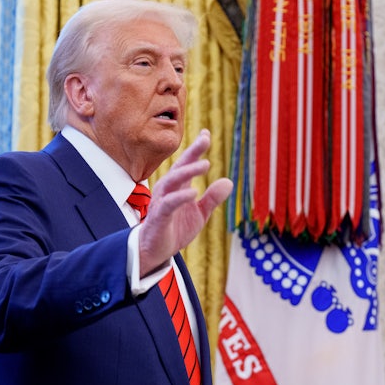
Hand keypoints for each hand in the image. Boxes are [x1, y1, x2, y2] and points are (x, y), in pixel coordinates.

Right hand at [137, 129, 232, 274]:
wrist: (155, 251)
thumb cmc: (175, 228)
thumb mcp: (199, 214)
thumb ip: (212, 198)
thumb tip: (228, 181)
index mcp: (178, 187)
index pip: (187, 163)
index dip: (196, 149)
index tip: (206, 134)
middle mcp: (168, 190)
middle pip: (180, 166)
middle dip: (192, 152)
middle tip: (205, 139)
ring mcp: (162, 201)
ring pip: (173, 181)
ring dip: (188, 171)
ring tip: (205, 164)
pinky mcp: (159, 216)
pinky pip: (169, 204)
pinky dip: (180, 197)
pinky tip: (193, 192)